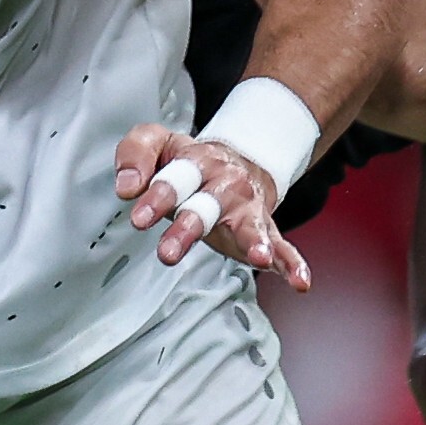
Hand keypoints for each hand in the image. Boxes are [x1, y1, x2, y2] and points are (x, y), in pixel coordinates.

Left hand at [112, 124, 311, 287]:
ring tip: (260, 257)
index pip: (175, 178)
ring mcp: (248, 209)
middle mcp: (225, 185)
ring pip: (249, 226)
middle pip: (206, 206)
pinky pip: (283, 247)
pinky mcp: (263, 231)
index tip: (139, 217)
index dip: (157, 196)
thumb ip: (135, 153)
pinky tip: (299, 281)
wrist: (238, 161)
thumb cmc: (190, 162)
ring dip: (255, 242)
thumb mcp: (159, 144)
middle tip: (168, 253)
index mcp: (197, 161)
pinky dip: (292, 264)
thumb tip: (126, 186)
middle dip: (188, 228)